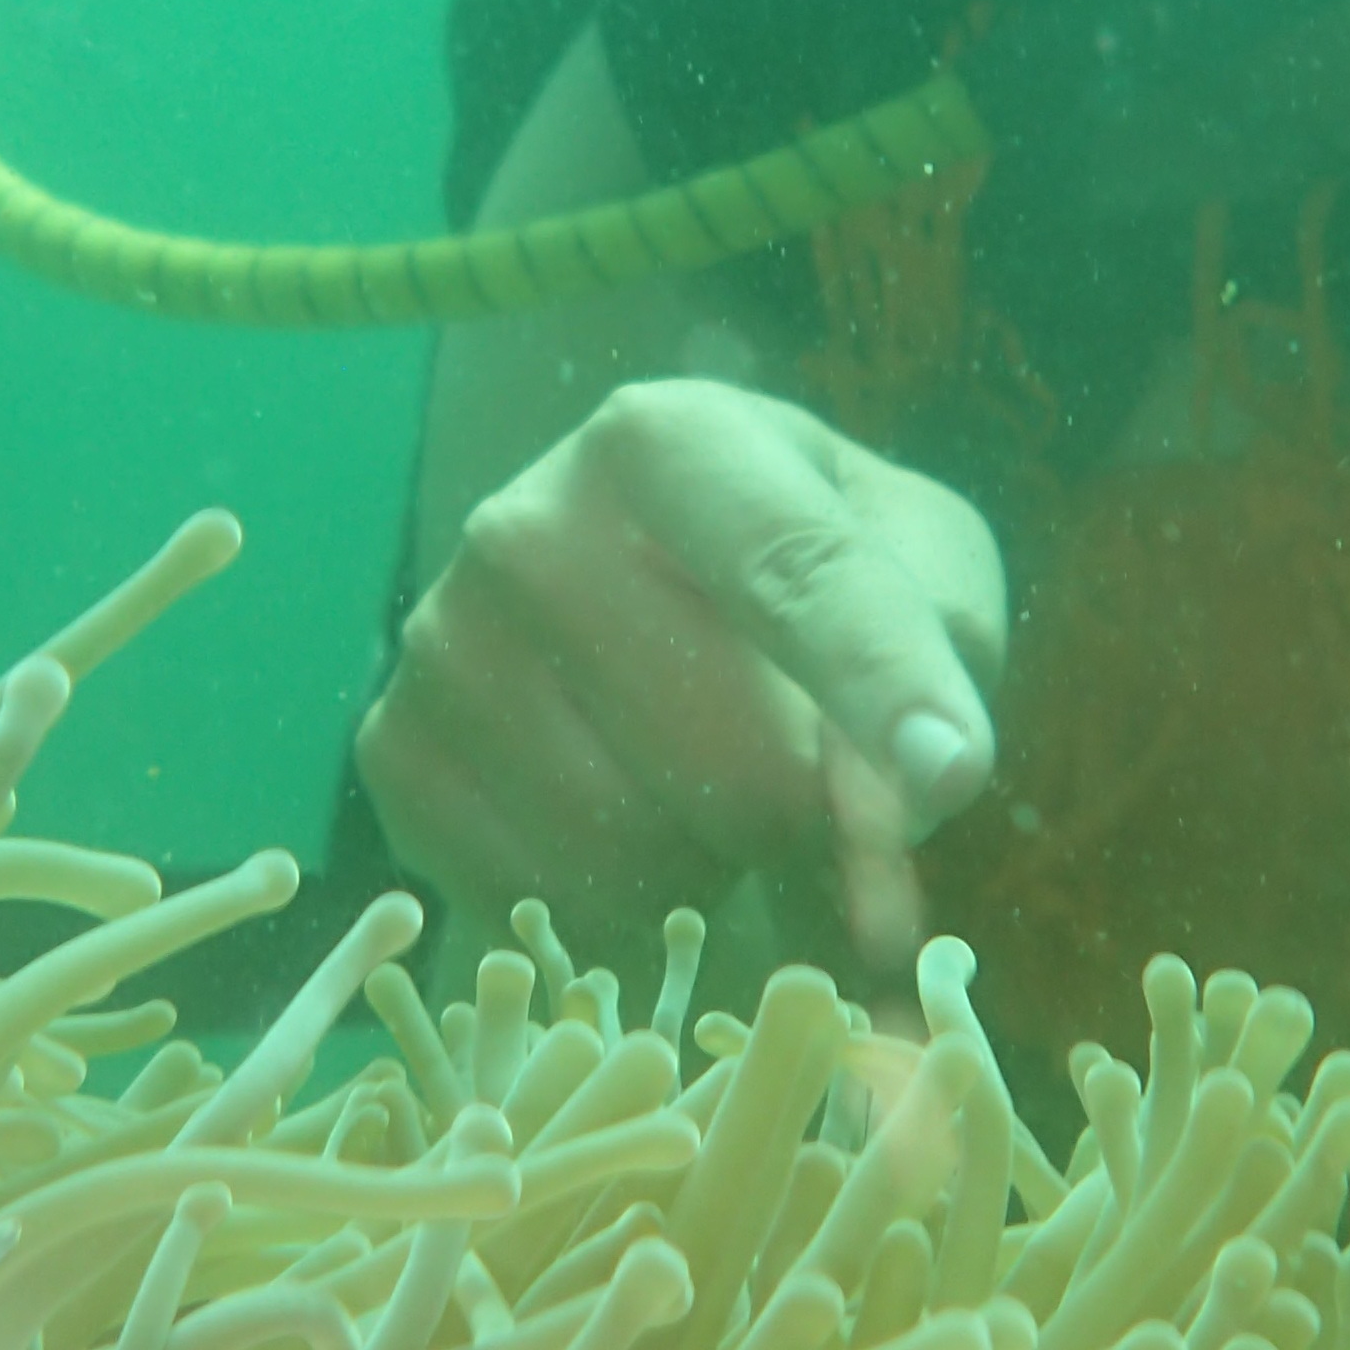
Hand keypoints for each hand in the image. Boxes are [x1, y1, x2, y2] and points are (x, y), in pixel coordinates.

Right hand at [357, 379, 1005, 976]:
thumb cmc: (813, 575)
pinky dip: (614, 909)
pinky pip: (544, 905)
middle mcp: (526, 523)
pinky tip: (628, 825)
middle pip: (732, 760)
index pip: (794, 571)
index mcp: (672, 440)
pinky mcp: (393, 752)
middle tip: (803, 787)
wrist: (648, 589)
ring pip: (635, 854)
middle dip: (805, 817)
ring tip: (707, 793)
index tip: (955, 773)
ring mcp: (442, 641)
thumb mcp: (918, 578)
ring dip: (711, 871)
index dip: (881, 683)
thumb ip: (936, 674)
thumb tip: (921, 800)